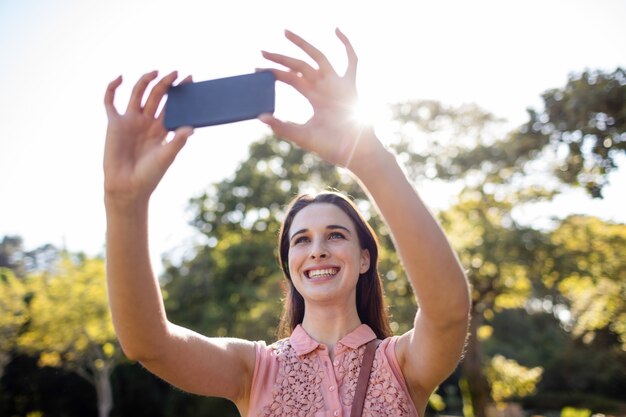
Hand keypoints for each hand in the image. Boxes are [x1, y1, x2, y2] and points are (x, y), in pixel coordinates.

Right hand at [103, 71, 193, 205]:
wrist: (128, 187)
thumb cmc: (150, 175)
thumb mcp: (166, 157)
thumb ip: (177, 142)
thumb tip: (190, 128)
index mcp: (161, 129)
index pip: (173, 105)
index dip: (181, 93)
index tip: (191, 79)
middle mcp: (147, 122)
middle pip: (157, 96)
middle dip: (167, 84)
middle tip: (177, 72)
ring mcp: (130, 121)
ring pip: (138, 94)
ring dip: (146, 81)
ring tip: (156, 71)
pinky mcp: (114, 123)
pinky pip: (110, 102)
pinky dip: (112, 88)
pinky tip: (120, 78)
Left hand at [259, 29, 382, 169]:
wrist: (354, 153)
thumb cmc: (331, 146)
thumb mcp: (302, 136)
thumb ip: (282, 127)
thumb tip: (260, 117)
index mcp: (313, 96)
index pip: (290, 78)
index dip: (274, 73)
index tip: (256, 69)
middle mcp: (324, 86)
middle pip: (299, 65)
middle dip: (281, 57)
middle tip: (262, 51)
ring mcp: (338, 84)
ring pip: (319, 56)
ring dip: (303, 44)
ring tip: (285, 32)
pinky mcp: (351, 85)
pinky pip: (352, 60)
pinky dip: (346, 44)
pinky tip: (337, 31)